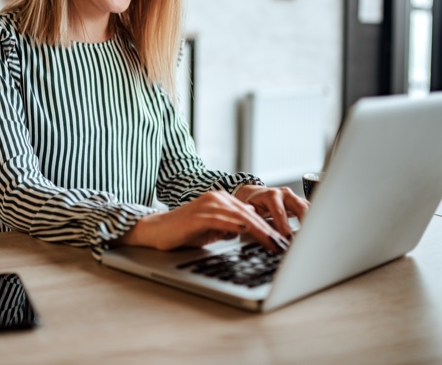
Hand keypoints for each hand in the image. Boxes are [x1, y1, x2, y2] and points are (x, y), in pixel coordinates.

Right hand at [113, 191, 291, 252]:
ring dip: (260, 231)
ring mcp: (208, 205)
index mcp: (221, 200)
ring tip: (274, 243)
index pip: (251, 213)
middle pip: (250, 214)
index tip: (282, 241)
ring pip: (241, 217)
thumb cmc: (183, 232)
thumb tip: (246, 233)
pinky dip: (239, 227)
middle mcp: (217, 198)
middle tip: (285, 244)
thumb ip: (228, 228)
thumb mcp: (212, 230)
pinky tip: (251, 233)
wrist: (156, 231)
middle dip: (270, 230)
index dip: (268, 227)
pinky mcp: (200, 215)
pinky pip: (225, 221)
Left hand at [233, 184, 308, 239]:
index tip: (288, 238)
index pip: (279, 212)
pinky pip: (310, 210)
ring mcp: (294, 197)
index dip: (284, 225)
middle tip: (306, 237)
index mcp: (271, 196)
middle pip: (300, 207)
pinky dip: (313, 220)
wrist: (257, 194)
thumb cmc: (253, 203)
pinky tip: (315, 232)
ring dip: (312, 222)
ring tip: (314, 237)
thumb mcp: (248, 208)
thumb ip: (251, 216)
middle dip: (305, 222)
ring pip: (308, 208)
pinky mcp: (301, 203)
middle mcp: (285, 194)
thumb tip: (249, 224)